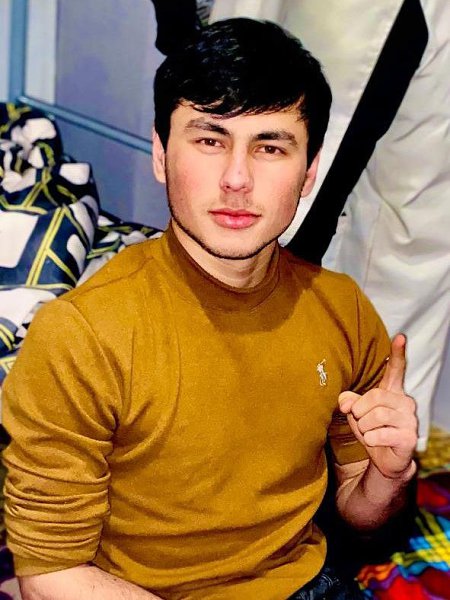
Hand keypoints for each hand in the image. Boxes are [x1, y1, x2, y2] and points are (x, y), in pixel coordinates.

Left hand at [339, 334, 417, 479]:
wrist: (384, 459)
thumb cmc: (371, 429)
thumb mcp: (356, 413)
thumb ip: (350, 402)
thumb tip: (345, 401)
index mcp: (392, 392)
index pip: (396, 369)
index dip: (398, 353)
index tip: (400, 337)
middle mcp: (405, 402)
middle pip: (376, 396)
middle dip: (360, 409)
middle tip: (358, 418)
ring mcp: (410, 420)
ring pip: (377, 415)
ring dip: (364, 425)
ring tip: (367, 431)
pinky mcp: (409, 437)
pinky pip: (381, 433)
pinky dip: (370, 438)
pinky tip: (373, 441)